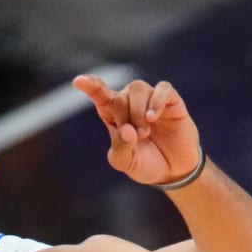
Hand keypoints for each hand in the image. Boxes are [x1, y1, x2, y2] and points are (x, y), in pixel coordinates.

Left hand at [74, 75, 201, 186]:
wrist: (173, 170)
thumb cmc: (145, 164)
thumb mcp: (126, 163)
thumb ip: (121, 148)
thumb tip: (126, 129)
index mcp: (113, 115)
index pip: (99, 94)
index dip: (90, 85)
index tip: (78, 81)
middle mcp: (130, 103)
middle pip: (121, 94)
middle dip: (125, 116)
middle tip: (138, 137)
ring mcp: (151, 100)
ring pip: (137, 88)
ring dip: (138, 110)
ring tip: (145, 132)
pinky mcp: (171, 101)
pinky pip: (163, 88)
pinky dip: (157, 101)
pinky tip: (153, 117)